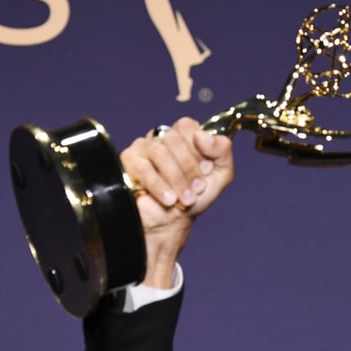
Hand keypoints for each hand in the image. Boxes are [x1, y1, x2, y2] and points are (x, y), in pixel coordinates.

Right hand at [119, 117, 233, 287]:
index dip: (198, 148)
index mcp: (182, 137)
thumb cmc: (193, 197)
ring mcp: (142, 149)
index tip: (205, 169)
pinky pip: (143, 168)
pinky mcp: (128, 163)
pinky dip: (160, 186)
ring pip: (160, 152)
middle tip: (196, 188)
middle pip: (174, 139)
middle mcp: (160, 139)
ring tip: (184, 199)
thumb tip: (202, 136)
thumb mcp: (220, 174)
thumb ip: (222, 150)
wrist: (172, 224)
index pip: (187, 126)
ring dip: (177, 179)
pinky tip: (169, 200)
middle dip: (189, 168)